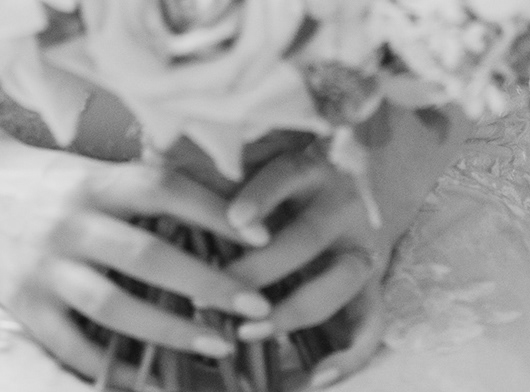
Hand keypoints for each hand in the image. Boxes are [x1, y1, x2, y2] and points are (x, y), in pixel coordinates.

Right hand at [0, 138, 277, 382]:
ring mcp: (45, 268)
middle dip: (207, 282)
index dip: (214, 210)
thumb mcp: (85, 168)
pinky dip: (114, 369)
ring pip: (116, 305)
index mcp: (92, 180)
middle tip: (255, 303)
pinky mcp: (23, 307)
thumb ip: (136, 187)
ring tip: (218, 345)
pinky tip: (154, 384)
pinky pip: (74, 346)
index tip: (260, 234)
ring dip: (171, 329)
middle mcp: (71, 222)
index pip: (163, 188)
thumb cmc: (38, 180)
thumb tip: (213, 201)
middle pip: (148, 253)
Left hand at [224, 147, 390, 385]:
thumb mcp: (260, 165)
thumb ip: (221, 172)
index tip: (233, 220)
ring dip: (292, 310)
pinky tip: (315, 378)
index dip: (262, 196)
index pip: (287, 174)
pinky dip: (348, 356)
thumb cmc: (284, 183)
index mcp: (311, 169)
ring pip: (340, 280)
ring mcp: (362, 248)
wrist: (360, 181)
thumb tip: (158, 159)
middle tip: (210, 294)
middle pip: (306, 237)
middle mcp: (341, 206)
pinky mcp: (372, 288)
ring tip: (247, 331)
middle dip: (258, 270)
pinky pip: (371, 325)